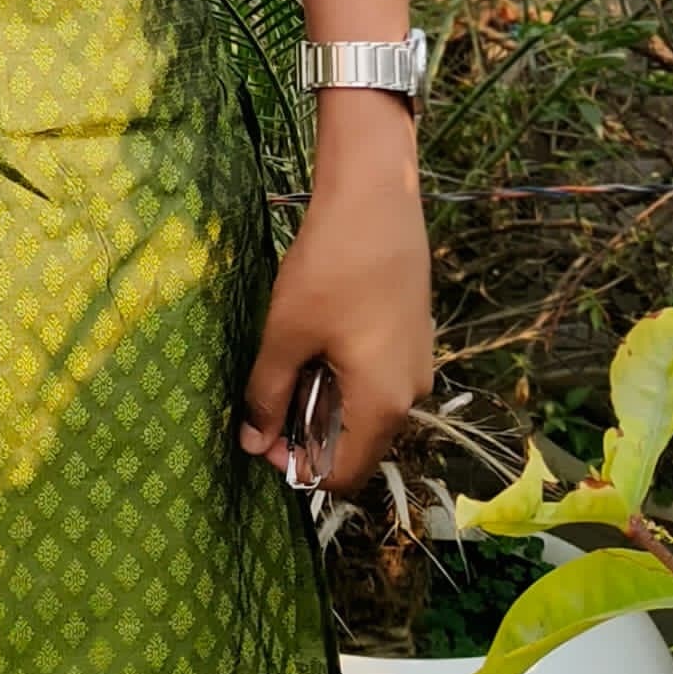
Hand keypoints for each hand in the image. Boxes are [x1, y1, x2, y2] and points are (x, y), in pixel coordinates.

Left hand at [239, 98, 433, 500]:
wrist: (377, 199)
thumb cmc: (330, 268)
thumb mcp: (286, 334)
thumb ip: (267, 394)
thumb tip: (253, 443)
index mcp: (383, 405)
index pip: (342, 475)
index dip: (295, 466)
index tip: (261, 434)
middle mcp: (412, 396)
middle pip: (357, 446)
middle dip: (307, 435)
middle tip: (267, 399)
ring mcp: (418, 366)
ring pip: (367, 411)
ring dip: (324, 404)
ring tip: (288, 364)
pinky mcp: (415, 339)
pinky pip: (378, 381)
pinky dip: (344, 378)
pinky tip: (317, 342)